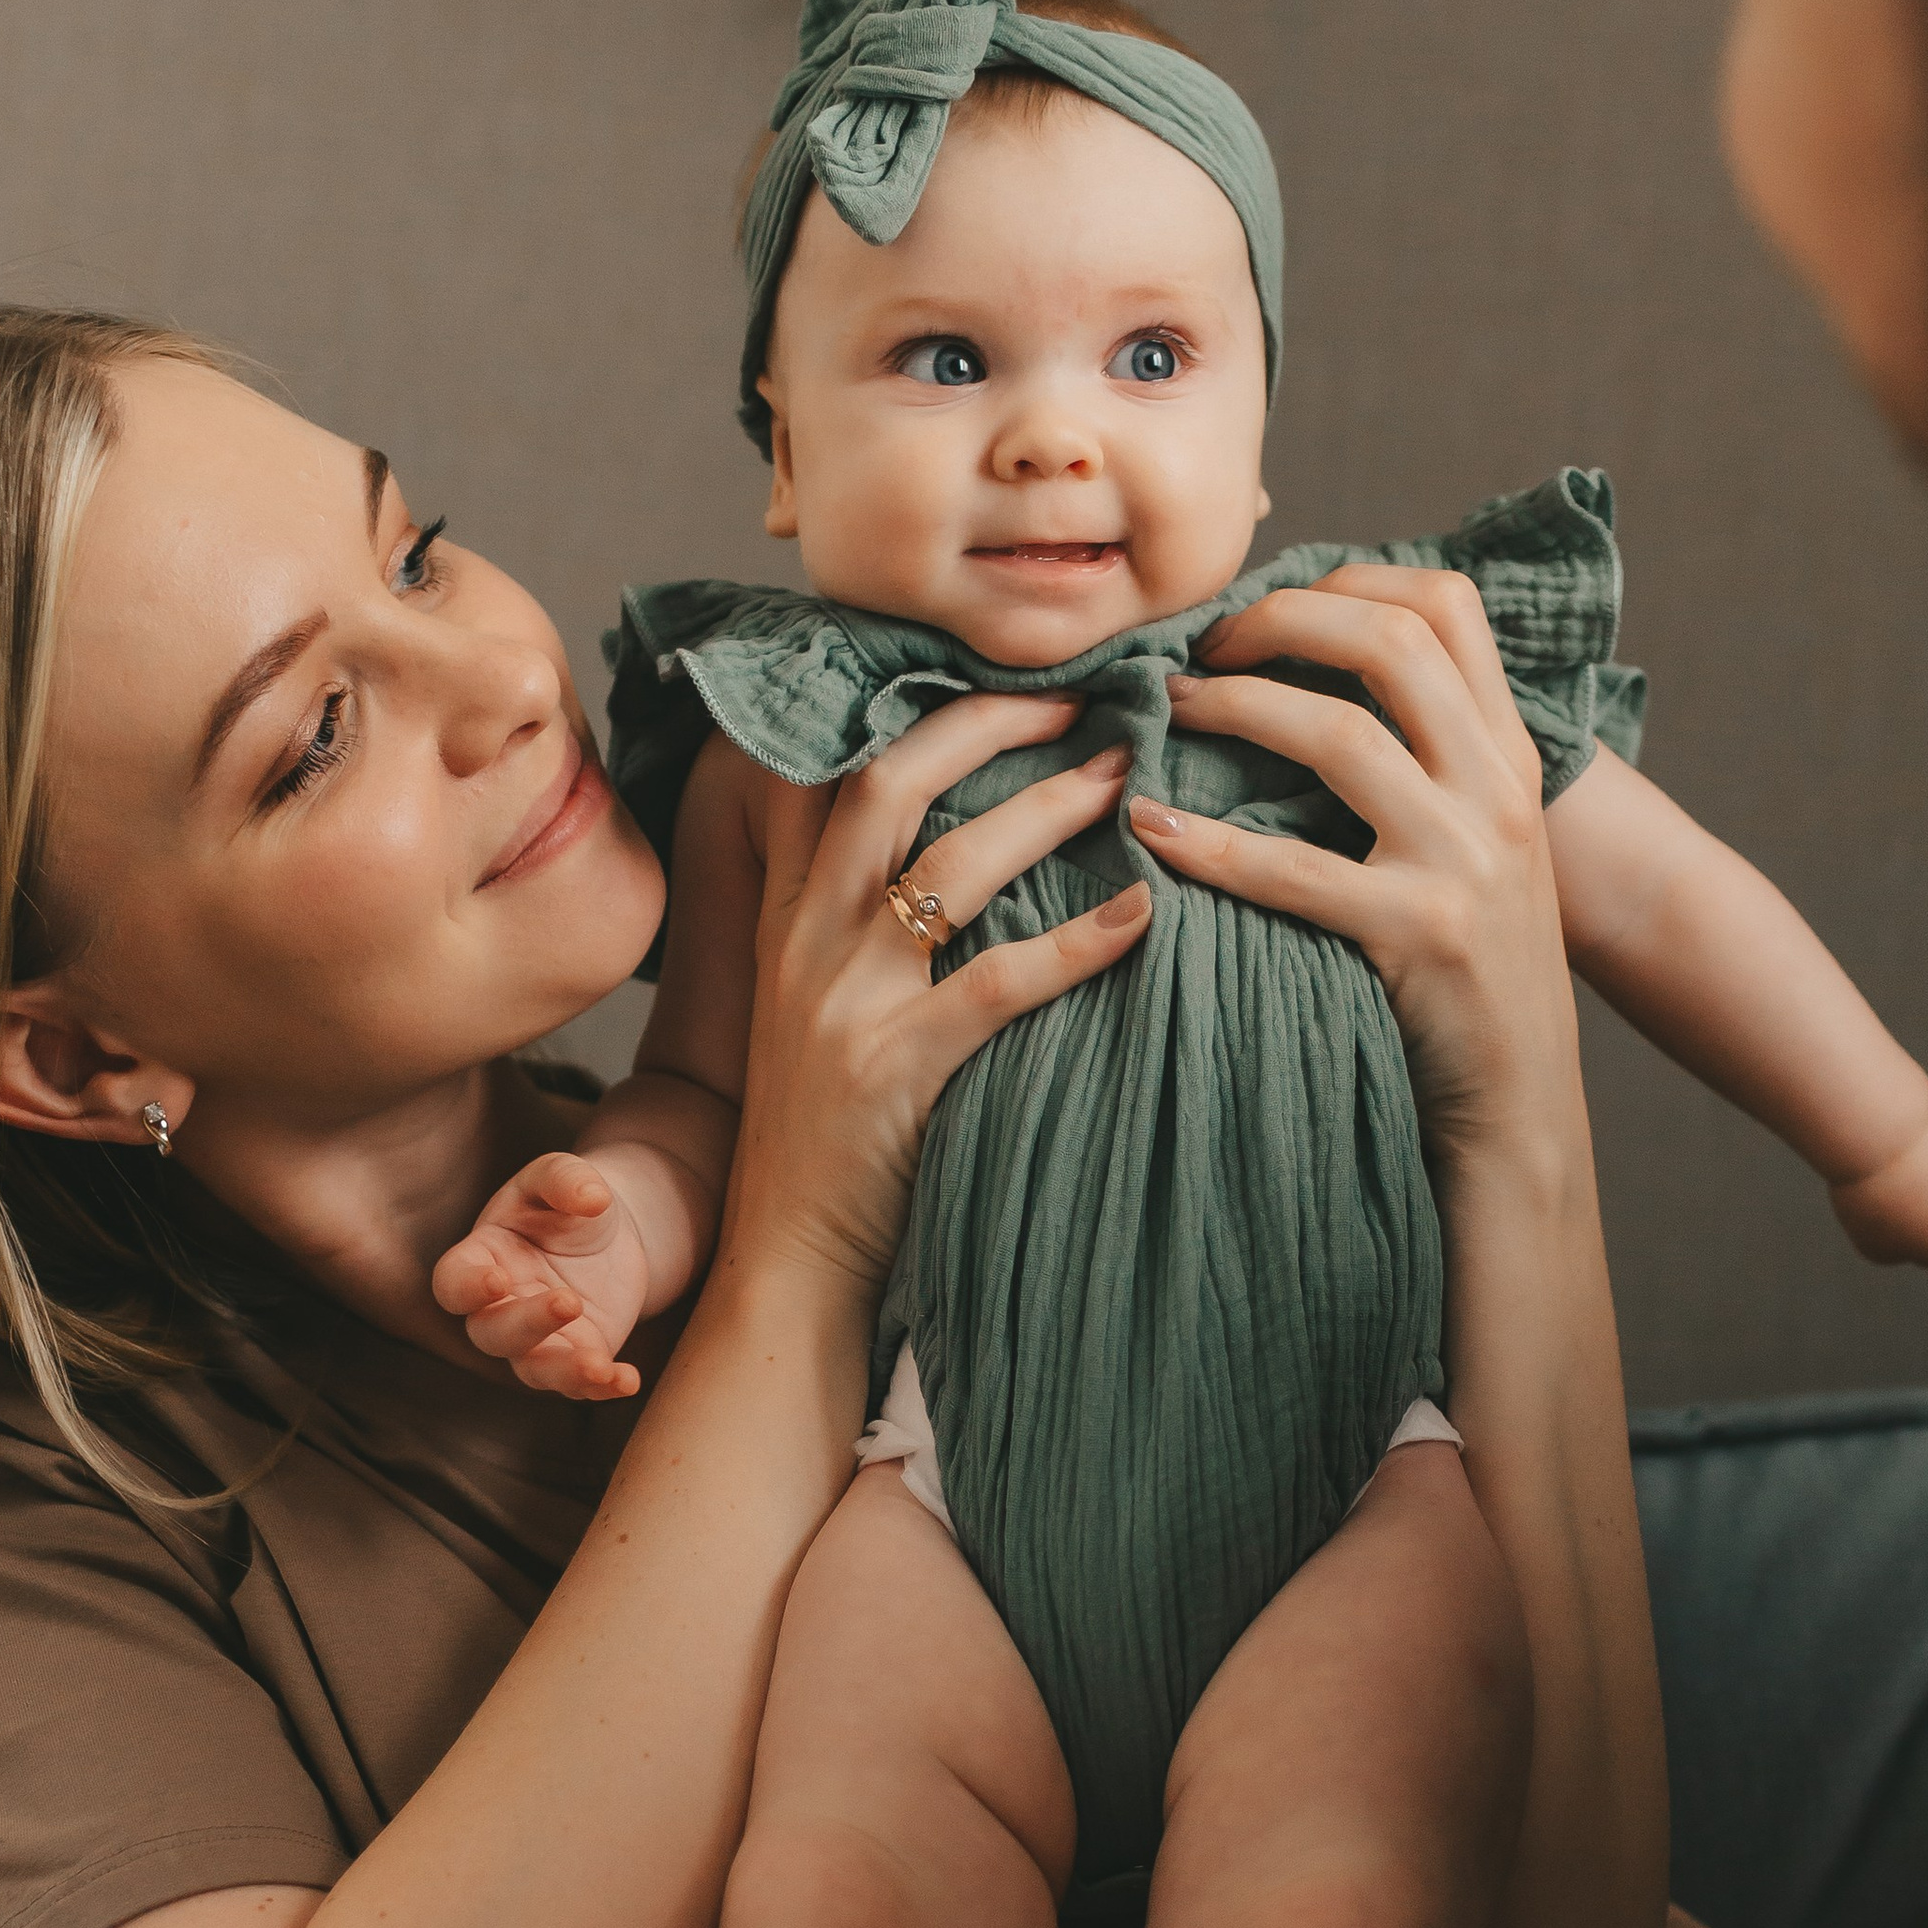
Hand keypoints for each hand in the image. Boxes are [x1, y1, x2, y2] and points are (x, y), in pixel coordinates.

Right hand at [433, 1151, 653, 1401]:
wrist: (610, 1232)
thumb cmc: (568, 1200)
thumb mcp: (563, 1174)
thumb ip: (566, 1178)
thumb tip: (593, 1197)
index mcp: (482, 1258)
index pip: (454, 1282)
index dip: (468, 1288)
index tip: (499, 1280)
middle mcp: (500, 1306)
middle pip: (491, 1333)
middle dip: (526, 1324)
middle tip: (569, 1302)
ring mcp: (536, 1339)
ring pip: (532, 1370)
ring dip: (563, 1371)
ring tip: (599, 1366)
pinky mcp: (575, 1356)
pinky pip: (578, 1384)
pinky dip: (602, 1387)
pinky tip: (627, 1380)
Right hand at [724, 707, 1148, 1303]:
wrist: (787, 1261)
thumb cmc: (827, 1139)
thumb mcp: (810, 1009)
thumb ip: (848, 927)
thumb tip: (934, 853)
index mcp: (787, 919)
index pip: (829, 773)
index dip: (906, 705)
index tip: (988, 665)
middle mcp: (806, 943)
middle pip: (884, 783)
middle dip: (982, 724)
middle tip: (1076, 699)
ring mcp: (843, 1005)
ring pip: (944, 868)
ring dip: (1042, 811)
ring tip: (1122, 779)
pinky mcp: (894, 1073)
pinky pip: (994, 987)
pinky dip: (1072, 945)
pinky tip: (1140, 917)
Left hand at [1137, 568, 1571, 1162]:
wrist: (1521, 1101)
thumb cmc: (1471, 968)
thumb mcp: (1479, 843)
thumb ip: (1429, 761)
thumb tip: (1313, 679)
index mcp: (1512, 753)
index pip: (1446, 603)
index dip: (1348, 578)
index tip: (1269, 611)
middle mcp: (1500, 789)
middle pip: (1390, 639)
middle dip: (1279, 620)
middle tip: (1201, 649)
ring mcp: (1466, 859)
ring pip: (1340, 733)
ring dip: (1236, 708)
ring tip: (1170, 714)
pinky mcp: (1421, 934)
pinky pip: (1291, 868)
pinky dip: (1207, 843)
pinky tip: (1151, 828)